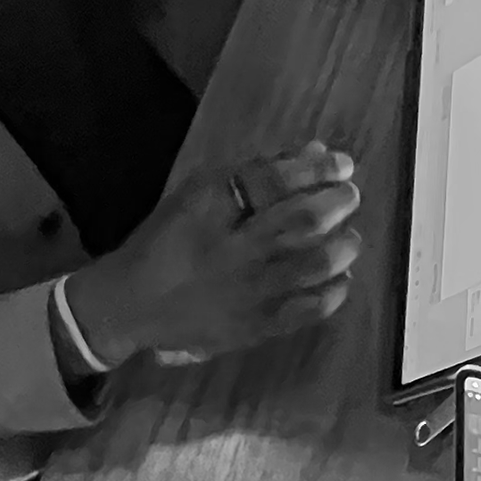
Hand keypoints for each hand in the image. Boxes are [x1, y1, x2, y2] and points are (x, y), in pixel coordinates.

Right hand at [66, 142, 361, 365]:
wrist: (131, 306)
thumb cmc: (165, 243)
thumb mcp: (196, 196)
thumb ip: (253, 175)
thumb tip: (314, 153)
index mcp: (210, 208)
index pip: (274, 178)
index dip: (316, 167)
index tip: (340, 162)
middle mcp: (233, 249)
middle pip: (302, 220)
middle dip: (335, 203)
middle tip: (348, 196)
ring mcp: (248, 291)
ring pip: (313, 265)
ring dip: (342, 246)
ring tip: (348, 237)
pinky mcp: (257, 326)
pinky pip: (309, 309)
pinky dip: (333, 292)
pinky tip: (339, 279)